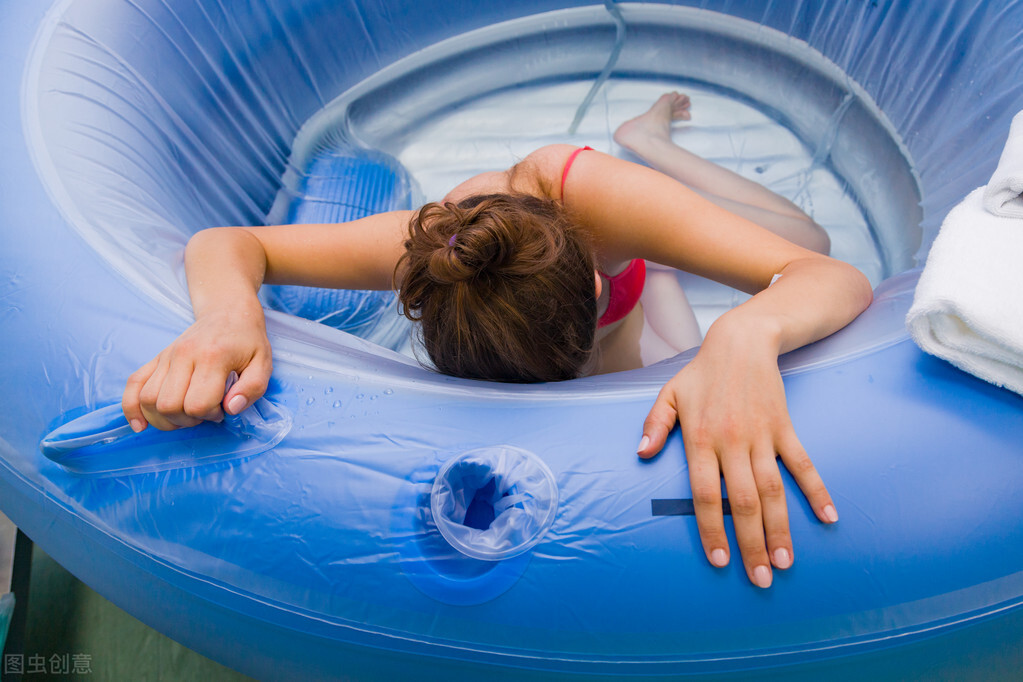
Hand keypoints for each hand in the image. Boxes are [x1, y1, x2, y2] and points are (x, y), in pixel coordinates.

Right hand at [122, 306, 271, 431]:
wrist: (228, 312)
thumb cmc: (248, 341)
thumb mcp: (263, 363)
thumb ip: (252, 389)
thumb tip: (230, 409)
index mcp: (212, 357)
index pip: (198, 404)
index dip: (211, 415)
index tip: (223, 409)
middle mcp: (183, 356)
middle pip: (169, 405)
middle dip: (187, 420)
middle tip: (205, 412)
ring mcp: (166, 356)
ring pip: (148, 400)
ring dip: (165, 419)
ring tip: (185, 413)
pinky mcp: (156, 359)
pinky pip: (133, 385)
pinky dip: (132, 408)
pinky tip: (141, 425)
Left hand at [637, 323, 837, 587]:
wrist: (742, 341)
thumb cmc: (702, 373)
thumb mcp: (669, 394)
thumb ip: (655, 426)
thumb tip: (642, 454)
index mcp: (700, 439)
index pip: (705, 494)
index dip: (713, 529)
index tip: (720, 561)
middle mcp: (732, 442)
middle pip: (743, 502)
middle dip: (751, 543)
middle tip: (761, 578)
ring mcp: (762, 436)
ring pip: (773, 490)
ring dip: (781, 528)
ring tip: (786, 562)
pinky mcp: (785, 428)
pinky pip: (803, 464)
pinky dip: (816, 490)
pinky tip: (829, 517)